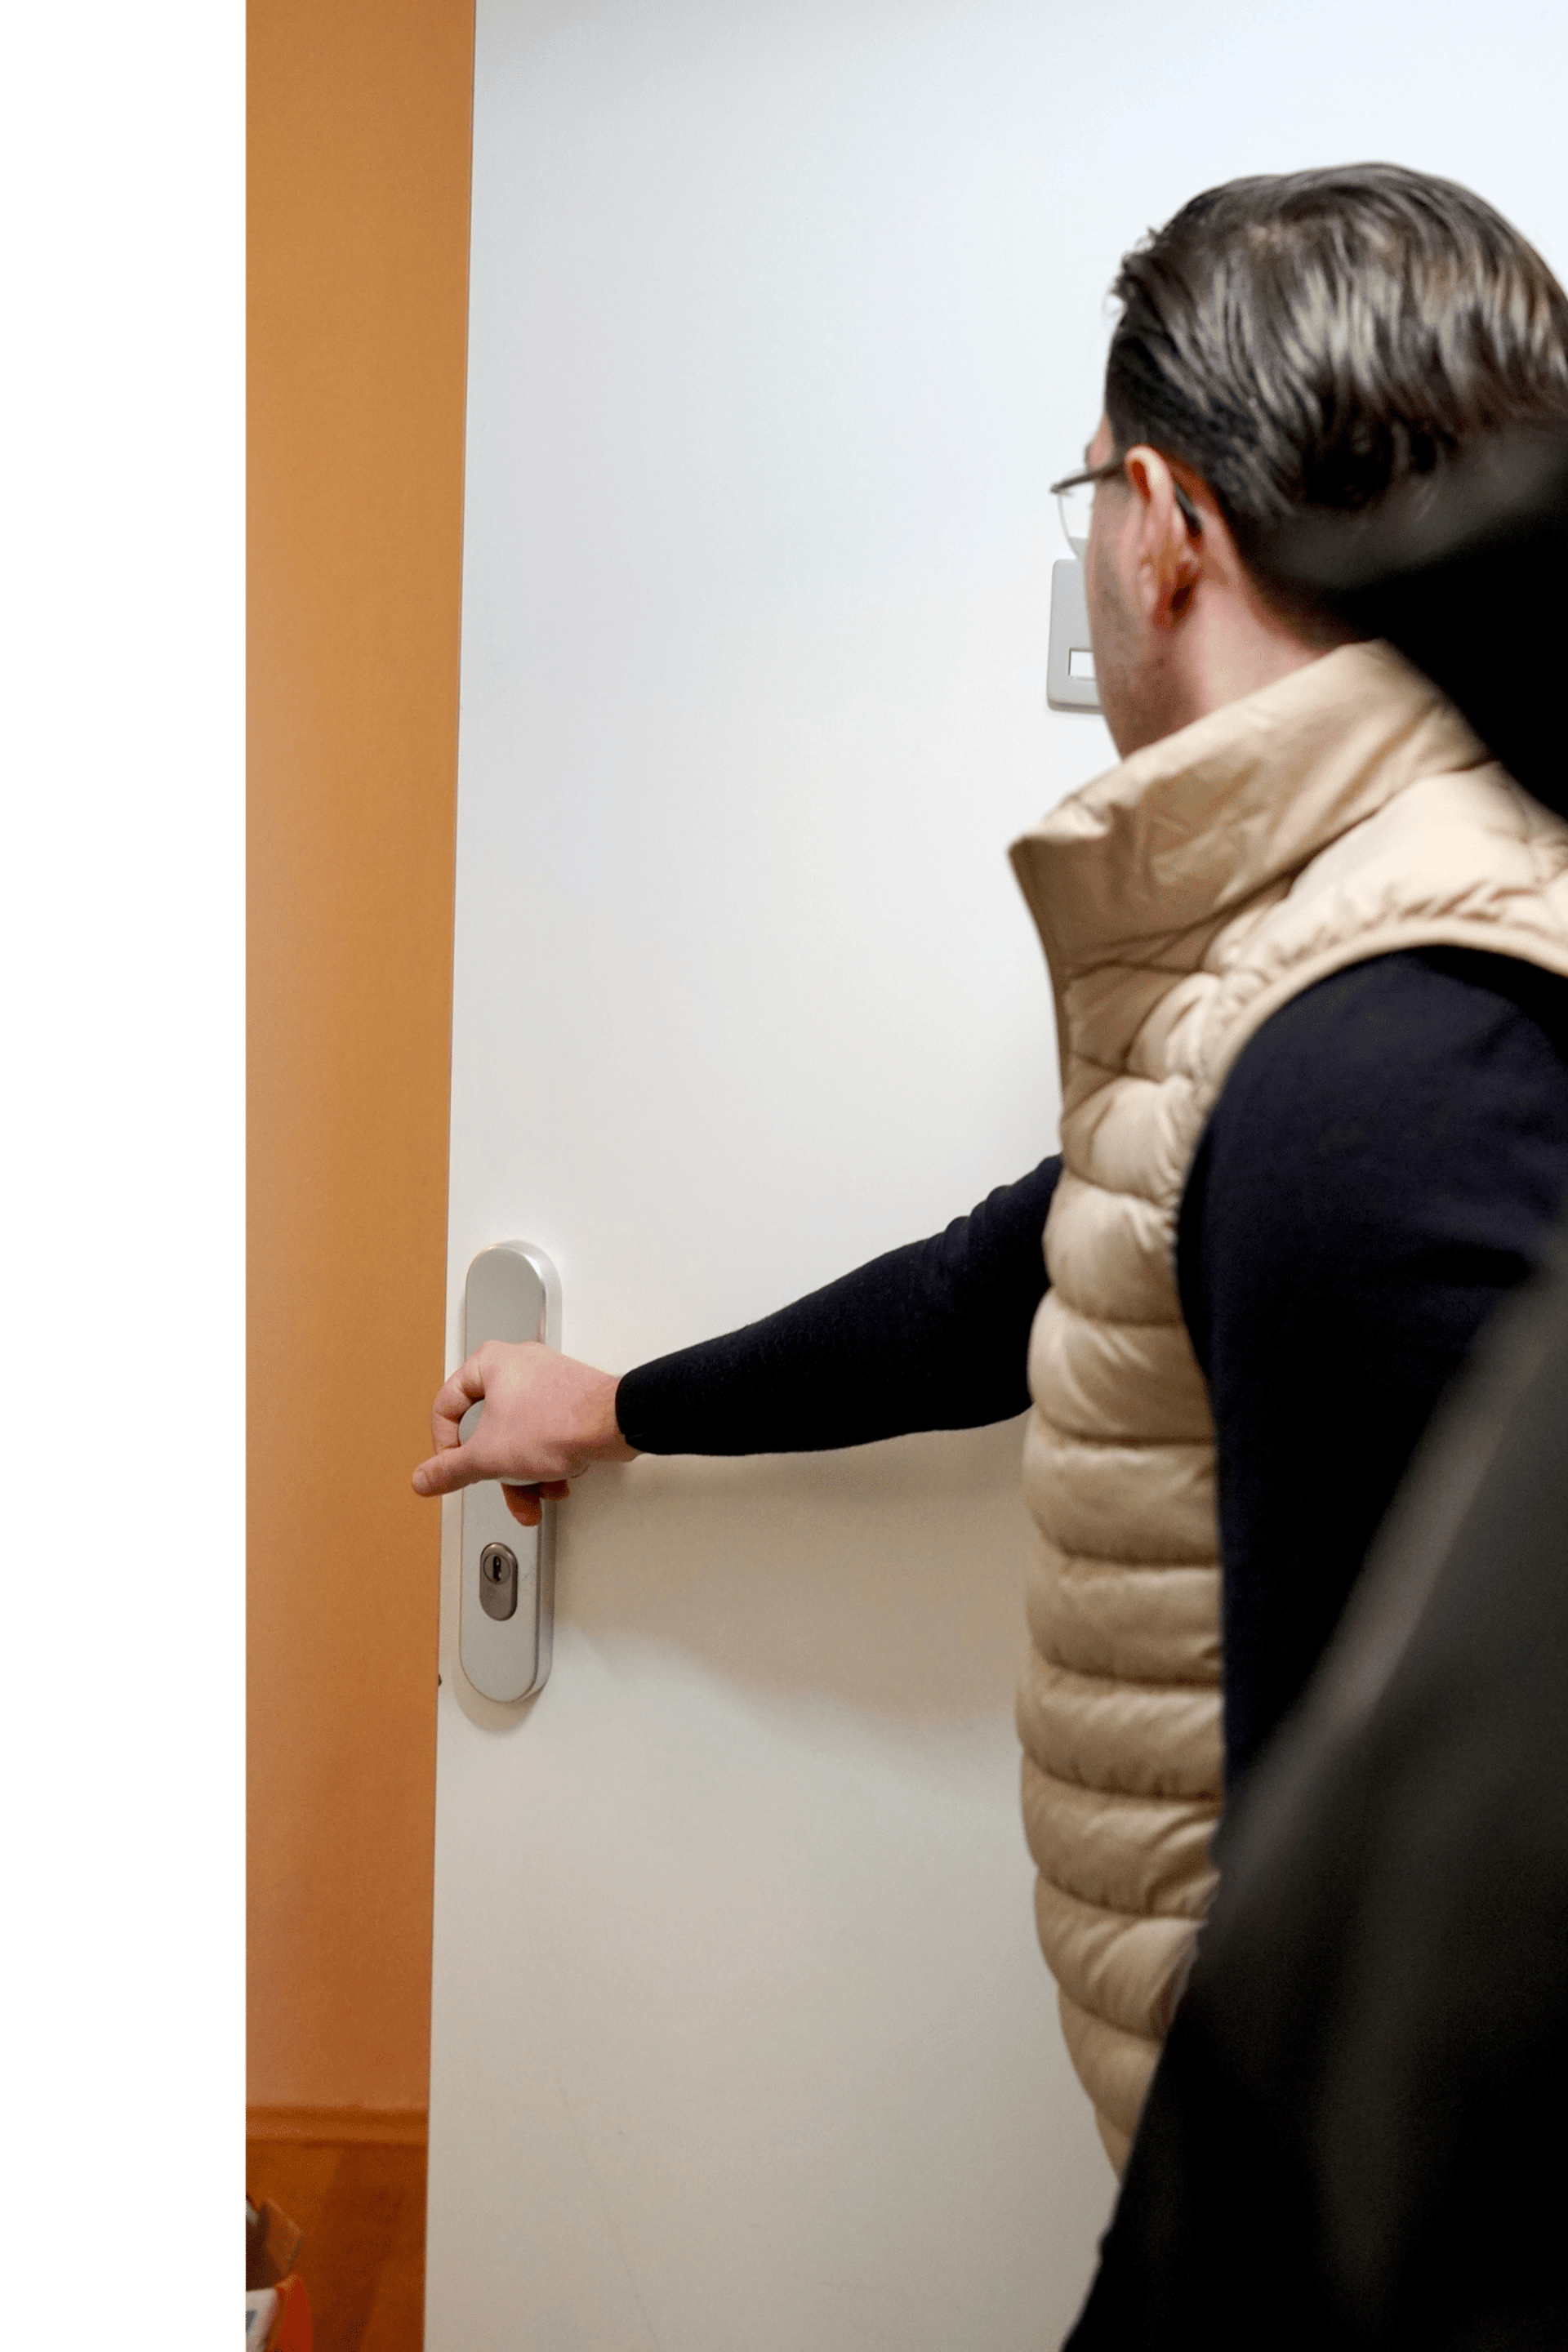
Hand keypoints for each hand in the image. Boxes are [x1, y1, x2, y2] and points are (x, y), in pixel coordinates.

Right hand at [412, 1341, 635, 1527]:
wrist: (615, 1425)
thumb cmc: (558, 1422)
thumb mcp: (488, 1455)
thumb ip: (450, 1470)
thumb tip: (424, 1478)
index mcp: (489, 1363)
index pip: (446, 1406)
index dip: (444, 1445)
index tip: (454, 1467)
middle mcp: (517, 1366)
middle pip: (488, 1429)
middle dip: (497, 1470)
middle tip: (498, 1485)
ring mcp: (546, 1382)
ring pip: (518, 1436)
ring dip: (524, 1474)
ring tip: (534, 1497)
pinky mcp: (569, 1400)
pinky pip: (544, 1435)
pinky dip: (546, 1462)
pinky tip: (556, 1482)